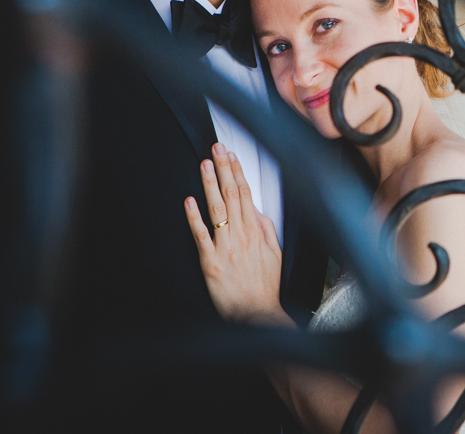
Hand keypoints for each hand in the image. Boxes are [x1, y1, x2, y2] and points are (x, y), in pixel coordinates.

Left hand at [184, 143, 289, 325]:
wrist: (256, 313)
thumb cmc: (264, 286)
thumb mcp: (275, 253)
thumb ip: (265, 228)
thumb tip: (256, 208)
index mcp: (256, 232)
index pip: (246, 194)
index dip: (237, 173)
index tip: (231, 156)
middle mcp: (241, 236)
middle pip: (231, 195)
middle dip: (223, 170)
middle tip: (216, 150)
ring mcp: (225, 248)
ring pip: (217, 210)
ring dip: (210, 185)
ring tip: (204, 165)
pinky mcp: (211, 262)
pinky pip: (202, 236)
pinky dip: (194, 218)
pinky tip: (189, 202)